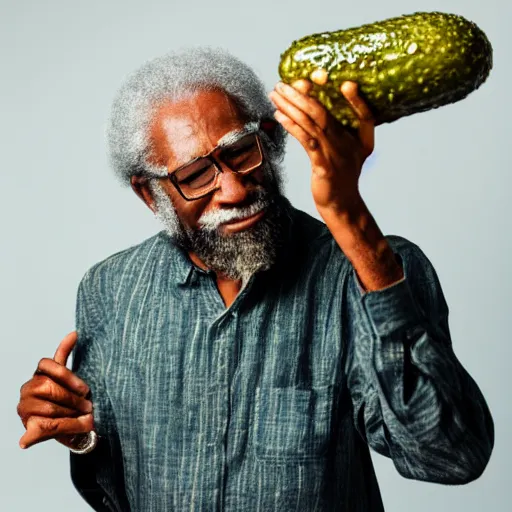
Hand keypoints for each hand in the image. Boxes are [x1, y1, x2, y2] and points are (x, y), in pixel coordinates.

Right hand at [17, 331, 93, 448]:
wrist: (69, 424)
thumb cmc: (68, 397)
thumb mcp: (67, 376)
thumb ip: (66, 354)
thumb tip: (74, 332)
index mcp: (38, 374)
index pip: (46, 364)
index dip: (67, 376)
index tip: (85, 389)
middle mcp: (27, 389)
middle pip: (48, 387)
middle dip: (72, 397)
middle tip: (89, 405)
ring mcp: (25, 409)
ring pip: (49, 408)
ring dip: (71, 414)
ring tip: (84, 417)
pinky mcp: (28, 428)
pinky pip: (37, 430)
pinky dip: (34, 435)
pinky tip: (30, 439)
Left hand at [268, 79, 374, 214]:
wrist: (341, 205)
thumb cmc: (343, 176)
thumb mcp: (351, 153)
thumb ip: (343, 133)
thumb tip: (321, 111)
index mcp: (360, 139)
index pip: (364, 113)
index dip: (356, 99)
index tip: (346, 82)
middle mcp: (348, 144)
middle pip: (324, 111)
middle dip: (301, 94)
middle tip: (282, 83)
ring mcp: (334, 154)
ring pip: (312, 122)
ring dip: (291, 106)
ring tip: (275, 94)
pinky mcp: (322, 166)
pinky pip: (306, 141)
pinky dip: (292, 126)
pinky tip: (279, 116)